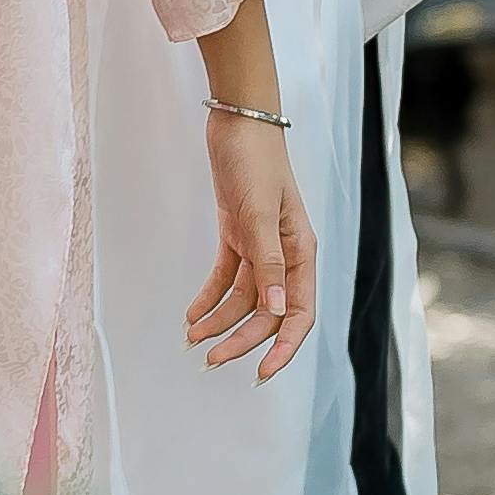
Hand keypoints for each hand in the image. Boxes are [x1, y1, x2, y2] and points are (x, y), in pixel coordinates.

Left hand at [189, 105, 316, 381]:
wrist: (237, 120)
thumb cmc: (255, 160)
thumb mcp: (260, 211)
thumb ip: (269, 261)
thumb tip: (278, 309)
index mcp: (302, 252)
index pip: (299, 313)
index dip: (283, 347)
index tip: (261, 374)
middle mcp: (285, 255)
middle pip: (267, 312)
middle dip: (240, 339)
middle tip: (210, 362)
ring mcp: (261, 246)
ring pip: (243, 299)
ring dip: (219, 321)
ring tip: (191, 340)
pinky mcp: (238, 235)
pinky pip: (226, 278)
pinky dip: (209, 297)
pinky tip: (191, 315)